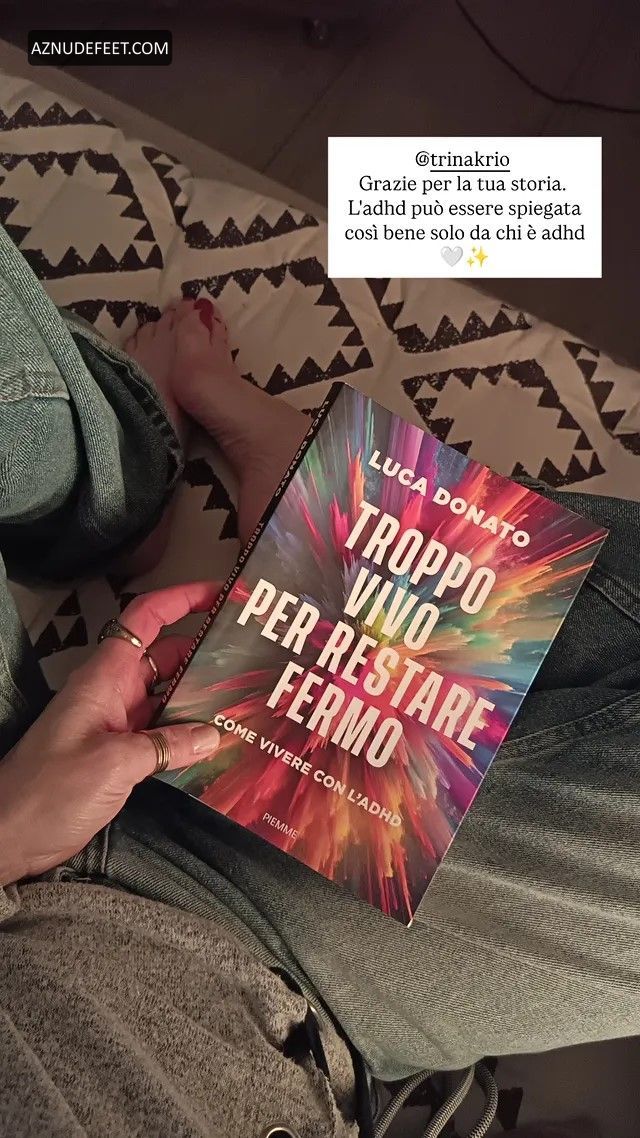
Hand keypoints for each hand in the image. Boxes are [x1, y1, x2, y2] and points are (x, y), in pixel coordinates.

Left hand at [0, 582, 220, 886]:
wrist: (7, 836)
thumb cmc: (49, 789)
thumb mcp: (113, 763)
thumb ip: (166, 746)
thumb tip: (214, 733)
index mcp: (105, 676)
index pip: (146, 618)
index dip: (182, 599)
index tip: (223, 595)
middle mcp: (113, 692)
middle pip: (166, 655)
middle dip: (206, 650)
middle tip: (254, 655)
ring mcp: (116, 723)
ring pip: (167, 696)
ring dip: (202, 696)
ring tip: (249, 698)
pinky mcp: (119, 754)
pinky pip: (162, 732)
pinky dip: (189, 733)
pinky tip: (221, 742)